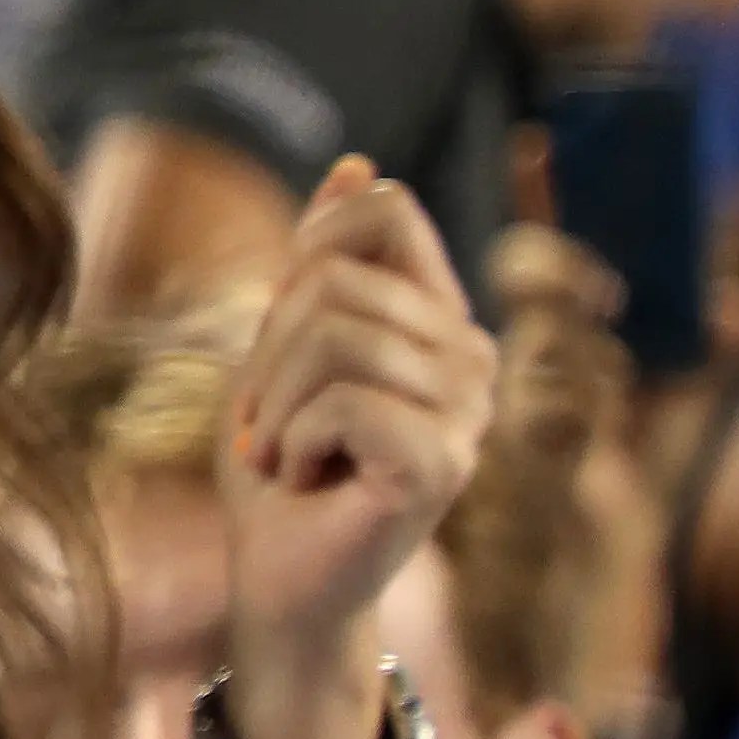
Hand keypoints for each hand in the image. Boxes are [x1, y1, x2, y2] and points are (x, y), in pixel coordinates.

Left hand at [218, 160, 496, 738]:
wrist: (280, 576)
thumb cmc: (281, 466)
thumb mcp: (282, 347)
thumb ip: (321, 263)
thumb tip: (359, 163)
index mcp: (439, 318)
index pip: (384, 210)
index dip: (308, 249)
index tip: (281, 321)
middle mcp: (471, 357)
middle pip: (335, 279)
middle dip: (268, 352)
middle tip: (273, 424)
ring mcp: (468, 411)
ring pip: (332, 335)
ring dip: (275, 402)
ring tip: (290, 453)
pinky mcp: (445, 462)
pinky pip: (342, 402)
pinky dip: (295, 441)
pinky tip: (312, 479)